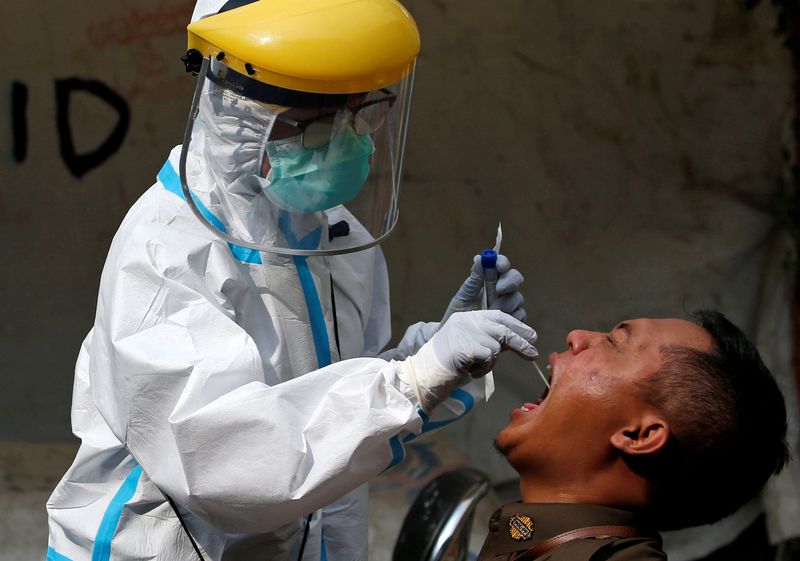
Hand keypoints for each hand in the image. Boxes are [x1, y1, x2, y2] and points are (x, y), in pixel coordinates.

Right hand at [396, 310, 537, 411]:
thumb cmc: (449, 363)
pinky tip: (472, 371)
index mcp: (467, 317)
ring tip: (477, 367)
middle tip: (533, 353)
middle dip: (521, 342)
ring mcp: (465, 332)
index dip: (518, 326)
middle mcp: (467, 320)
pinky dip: (484, 368)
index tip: (532, 336)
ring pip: (496, 346)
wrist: (425, 373)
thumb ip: (489, 340)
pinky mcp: (465, 347)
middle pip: (503, 329)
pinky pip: (488, 358)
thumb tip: (517, 342)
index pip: (499, 316)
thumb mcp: (471, 346)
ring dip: (492, 361)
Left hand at [442, 254, 525, 322]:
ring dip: (506, 303)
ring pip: (518, 298)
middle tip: (499, 289)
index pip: (501, 265)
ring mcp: (510, 306)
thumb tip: (479, 258)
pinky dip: (510, 318)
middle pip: (516, 278)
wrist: (458, 339)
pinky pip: (519, 317)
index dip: (503, 263)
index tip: (500, 266)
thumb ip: (474, 279)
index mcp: (490, 280)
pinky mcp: (513, 322)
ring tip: (490, 312)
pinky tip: (498, 323)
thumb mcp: (464, 296)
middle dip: (509, 282)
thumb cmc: (459, 314)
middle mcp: (502, 290)